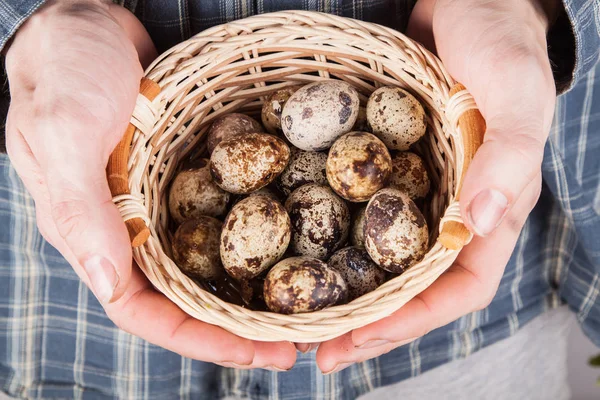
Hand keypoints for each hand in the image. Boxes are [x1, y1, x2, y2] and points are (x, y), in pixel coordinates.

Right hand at [5, 0, 295, 369]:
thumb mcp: (66, 134)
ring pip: (207, 264)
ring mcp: (159, 203)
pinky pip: (220, 217)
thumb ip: (84, 209)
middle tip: (295, 343)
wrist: (82, 22)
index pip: (146, 311)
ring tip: (302, 306)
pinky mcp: (183, 173)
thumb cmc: (65, 72)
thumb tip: (109, 285)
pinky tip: (291, 241)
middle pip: (186, 298)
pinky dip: (252, 236)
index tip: (259, 353)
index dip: (201, 339)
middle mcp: (130, 229)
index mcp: (96, 235)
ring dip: (251, 289)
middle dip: (237, 327)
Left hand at [316, 0, 557, 372]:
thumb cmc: (503, 46)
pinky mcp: (387, 167)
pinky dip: (331, 238)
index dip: (410, 322)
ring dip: (343, 291)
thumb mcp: (516, 95)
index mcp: (492, 211)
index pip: (457, 288)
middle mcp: (451, 212)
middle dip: (367, 323)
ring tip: (296, 316)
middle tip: (314, 350)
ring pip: (381, 259)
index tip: (356, 341)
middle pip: (410, 287)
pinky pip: (358, 212)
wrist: (471, 3)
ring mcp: (417, 191)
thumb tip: (474, 226)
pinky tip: (294, 250)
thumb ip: (508, 158)